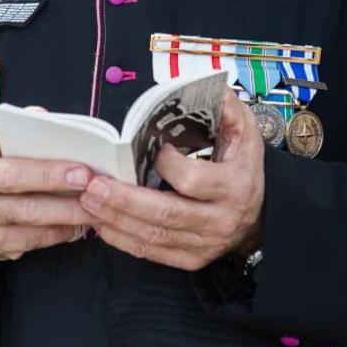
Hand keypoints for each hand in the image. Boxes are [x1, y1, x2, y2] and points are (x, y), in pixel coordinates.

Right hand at [0, 121, 91, 269]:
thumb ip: (16, 136)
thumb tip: (50, 120)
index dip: (20, 128)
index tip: (51, 126)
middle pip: (14, 176)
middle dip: (52, 176)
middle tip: (85, 176)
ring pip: (29, 211)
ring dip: (67, 209)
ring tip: (94, 204)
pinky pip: (32, 238)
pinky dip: (60, 232)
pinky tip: (80, 225)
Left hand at [79, 88, 263, 269]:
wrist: (260, 215)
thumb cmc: (241, 165)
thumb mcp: (244, 132)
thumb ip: (228, 107)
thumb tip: (211, 87)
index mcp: (232, 187)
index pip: (191, 180)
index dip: (166, 165)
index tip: (152, 149)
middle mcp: (219, 221)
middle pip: (166, 215)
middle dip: (125, 201)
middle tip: (93, 185)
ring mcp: (203, 245)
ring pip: (153, 237)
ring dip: (115, 219)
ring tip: (86, 201)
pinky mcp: (189, 259)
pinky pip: (150, 252)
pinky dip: (121, 238)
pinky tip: (98, 222)